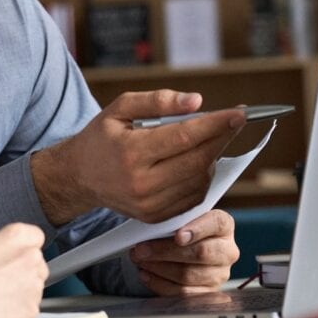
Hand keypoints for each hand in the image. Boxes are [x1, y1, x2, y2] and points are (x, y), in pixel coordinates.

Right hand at [0, 223, 46, 317]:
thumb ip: (1, 249)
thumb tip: (5, 259)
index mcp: (17, 236)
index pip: (36, 237)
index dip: (24, 249)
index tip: (15, 257)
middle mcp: (31, 257)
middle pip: (38, 264)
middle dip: (24, 273)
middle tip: (2, 281)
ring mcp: (34, 284)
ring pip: (35, 289)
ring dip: (21, 293)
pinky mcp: (31, 309)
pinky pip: (30, 309)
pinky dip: (18, 312)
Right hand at [32, 90, 245, 224]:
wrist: (79, 176)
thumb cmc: (101, 137)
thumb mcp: (120, 108)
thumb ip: (157, 101)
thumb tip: (197, 101)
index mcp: (131, 152)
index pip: (184, 137)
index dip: (215, 124)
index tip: (239, 113)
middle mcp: (141, 182)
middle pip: (198, 161)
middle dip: (221, 139)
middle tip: (233, 121)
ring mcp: (149, 204)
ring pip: (200, 180)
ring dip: (212, 157)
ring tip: (207, 139)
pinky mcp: (155, 217)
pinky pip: (194, 197)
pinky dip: (202, 176)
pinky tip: (195, 161)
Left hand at [130, 210, 238, 295]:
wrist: (186, 247)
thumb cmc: (180, 228)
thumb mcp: (179, 218)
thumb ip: (172, 218)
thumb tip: (150, 223)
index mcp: (224, 226)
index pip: (216, 223)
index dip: (197, 229)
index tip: (178, 236)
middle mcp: (227, 251)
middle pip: (200, 252)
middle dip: (165, 251)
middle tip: (141, 249)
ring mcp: (220, 274)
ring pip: (188, 274)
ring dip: (158, 268)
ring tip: (140, 260)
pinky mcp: (208, 292)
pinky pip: (183, 293)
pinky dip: (160, 284)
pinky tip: (146, 275)